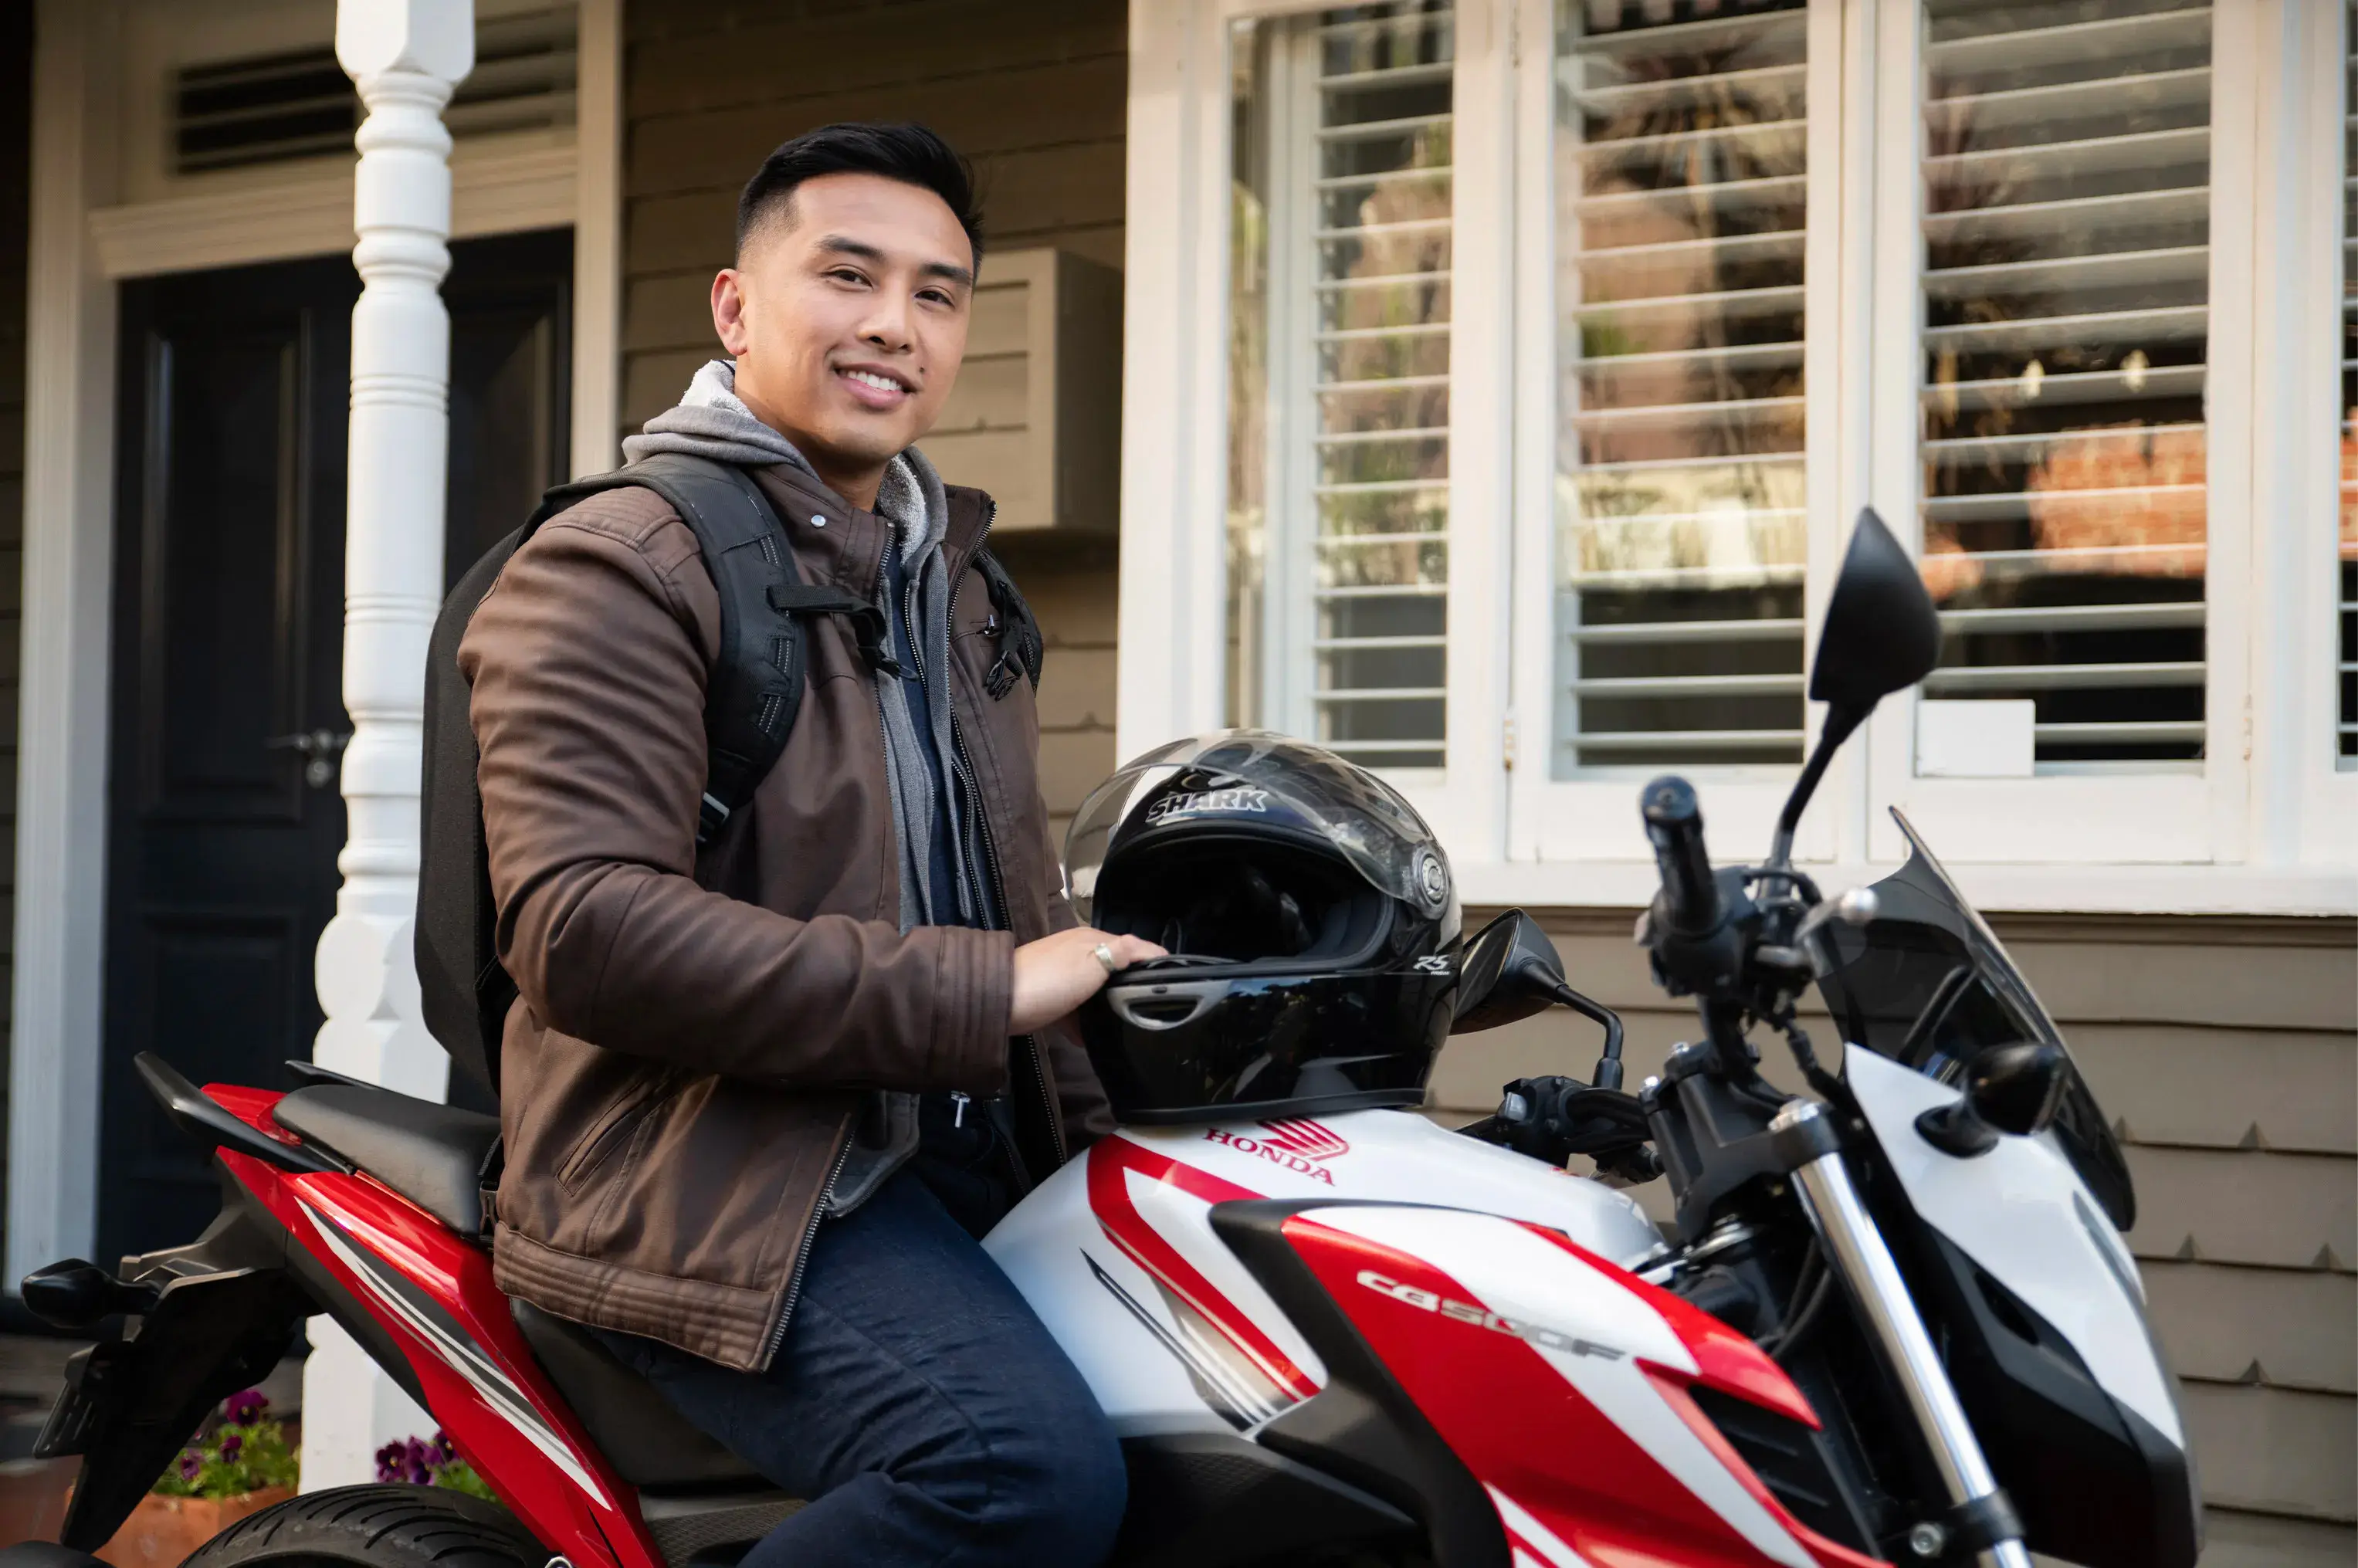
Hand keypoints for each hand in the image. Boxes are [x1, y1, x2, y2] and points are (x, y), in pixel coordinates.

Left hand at [1010, 927, 1166, 1033]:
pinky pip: (1077, 1010)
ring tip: (1127, 1030)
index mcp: (1092, 939)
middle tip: (1153, 1012)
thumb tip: (1154, 950)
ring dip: (1108, 1009)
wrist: (1000, 1003)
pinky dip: (1085, 1024)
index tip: (1175, 985)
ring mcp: (1064, 975)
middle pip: (1115, 970)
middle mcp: (1079, 952)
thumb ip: (1123, 953)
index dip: (1154, 963)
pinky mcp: (1052, 998)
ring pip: (1097, 993)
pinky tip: (1092, 1041)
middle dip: (1131, 989)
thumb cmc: (1052, 981)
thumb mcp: (1092, 962)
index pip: (1133, 947)